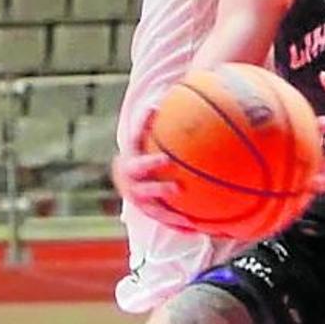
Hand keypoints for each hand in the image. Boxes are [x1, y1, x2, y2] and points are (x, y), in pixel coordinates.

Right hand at [110, 107, 195, 232]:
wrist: (124, 173)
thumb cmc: (140, 147)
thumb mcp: (142, 132)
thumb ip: (150, 119)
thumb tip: (165, 95)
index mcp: (129, 163)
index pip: (137, 162)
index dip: (150, 162)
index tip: (166, 159)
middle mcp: (131, 185)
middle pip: (141, 190)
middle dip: (157, 190)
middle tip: (176, 188)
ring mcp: (139, 202)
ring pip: (153, 212)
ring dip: (170, 216)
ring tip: (188, 221)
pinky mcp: (150, 213)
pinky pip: (166, 222)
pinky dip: (180, 227)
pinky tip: (199, 230)